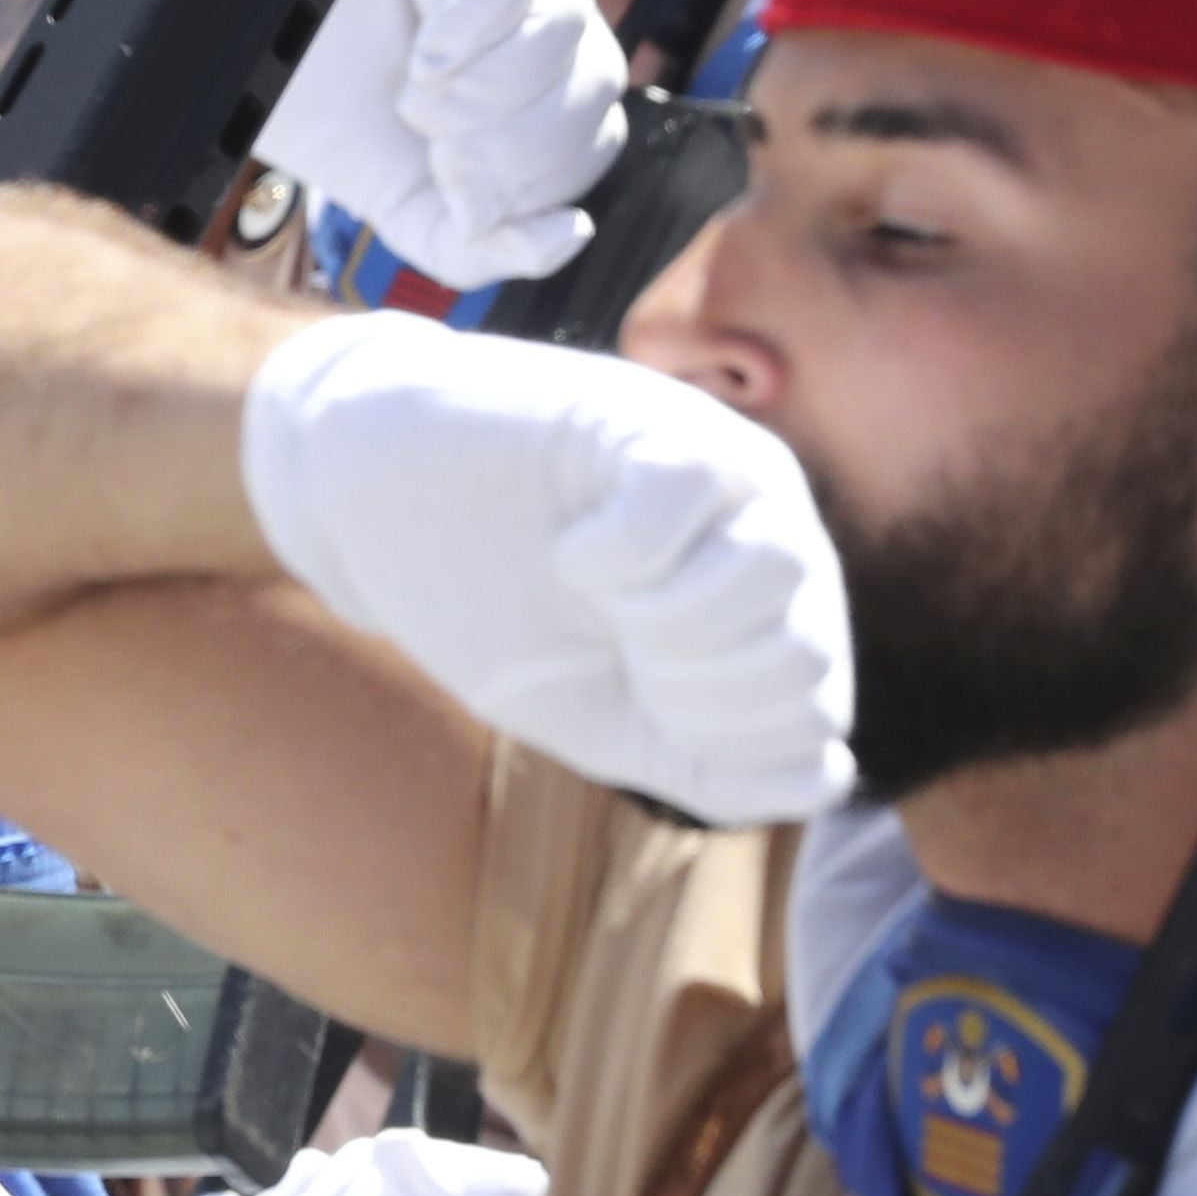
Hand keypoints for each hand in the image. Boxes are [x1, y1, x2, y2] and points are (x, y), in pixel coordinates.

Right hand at [242, 307, 855, 823]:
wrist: (374, 509)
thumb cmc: (489, 607)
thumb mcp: (602, 715)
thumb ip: (705, 759)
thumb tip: (822, 780)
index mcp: (764, 621)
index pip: (812, 721)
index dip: (715, 744)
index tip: (633, 706)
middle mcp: (767, 538)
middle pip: (804, 655)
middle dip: (690, 688)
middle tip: (609, 645)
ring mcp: (719, 474)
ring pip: (777, 571)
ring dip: (668, 617)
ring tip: (595, 596)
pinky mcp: (652, 415)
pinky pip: (688, 496)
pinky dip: (616, 550)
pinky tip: (570, 550)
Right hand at [251, 0, 628, 286]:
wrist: (249, 53)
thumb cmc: (331, 114)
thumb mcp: (399, 205)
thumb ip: (472, 248)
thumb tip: (569, 236)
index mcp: (542, 103)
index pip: (589, 147)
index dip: (528, 185)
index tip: (450, 192)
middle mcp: (547, 35)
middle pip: (592, 92)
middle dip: (507, 142)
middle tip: (428, 142)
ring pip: (566, 34)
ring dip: (490, 88)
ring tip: (416, 95)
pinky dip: (476, 24)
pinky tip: (426, 52)